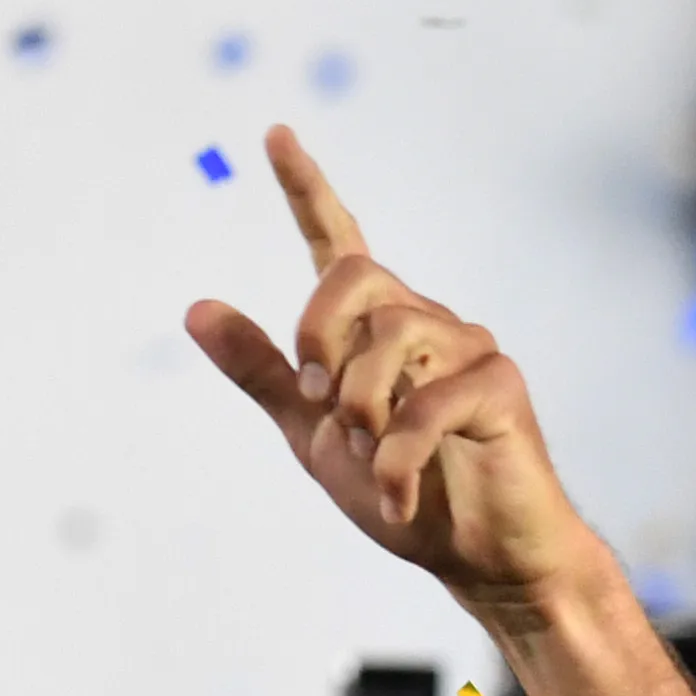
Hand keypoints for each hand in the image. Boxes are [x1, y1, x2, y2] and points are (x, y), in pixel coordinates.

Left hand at [186, 132, 598, 621]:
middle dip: (319, 343)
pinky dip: (399, 458)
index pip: (338, 241)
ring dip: (360, 410)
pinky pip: (430, 402)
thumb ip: (267, 375)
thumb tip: (196, 309)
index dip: (305, 188)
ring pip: (390, 338)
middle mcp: (425, 322)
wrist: (482, 561)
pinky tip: (400, 494)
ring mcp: (467, 348)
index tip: (275, 134)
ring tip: (369, 456)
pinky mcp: (500, 386)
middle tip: (321, 408)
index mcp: (377, 330)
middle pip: (354, 281)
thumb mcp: (315, 439)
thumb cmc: (408, 498)